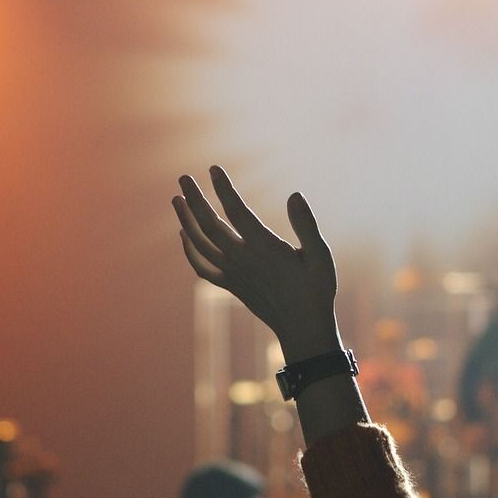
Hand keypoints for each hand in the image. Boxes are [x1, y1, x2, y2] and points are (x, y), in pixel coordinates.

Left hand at [173, 166, 341, 361]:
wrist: (302, 328)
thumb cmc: (316, 290)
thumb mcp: (321, 256)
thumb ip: (306, 225)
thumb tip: (294, 195)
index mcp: (264, 248)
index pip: (237, 211)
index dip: (223, 189)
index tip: (213, 169)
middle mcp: (242, 259)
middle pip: (209, 224)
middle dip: (194, 199)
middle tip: (183, 178)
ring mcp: (233, 274)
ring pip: (200, 244)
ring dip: (185, 220)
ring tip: (176, 199)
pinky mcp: (230, 286)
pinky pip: (202, 267)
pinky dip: (189, 251)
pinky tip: (183, 236)